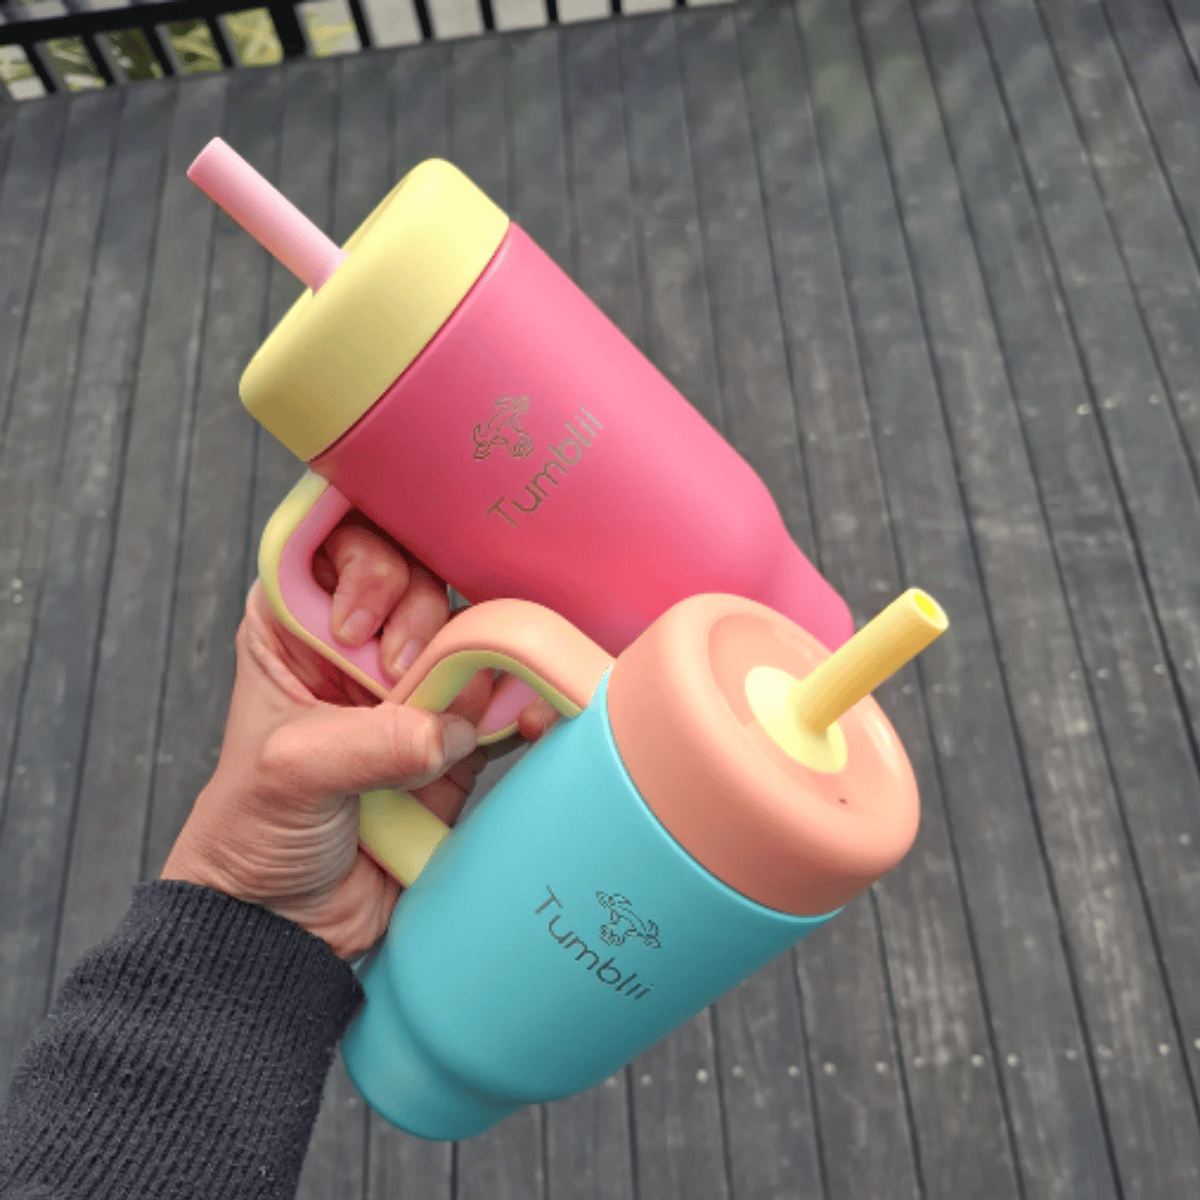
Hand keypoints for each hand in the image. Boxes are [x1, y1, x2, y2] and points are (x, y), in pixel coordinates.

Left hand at [162, 516, 558, 959]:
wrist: (289, 929)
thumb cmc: (254, 836)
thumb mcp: (290, 772)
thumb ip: (369, 740)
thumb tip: (451, 729)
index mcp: (296, 629)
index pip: (340, 545)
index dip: (363, 565)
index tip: (357, 625)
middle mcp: (360, 649)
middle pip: (421, 582)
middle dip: (425, 620)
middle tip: (406, 676)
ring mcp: (415, 694)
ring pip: (472, 639)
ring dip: (486, 658)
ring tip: (473, 703)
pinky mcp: (458, 743)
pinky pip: (505, 707)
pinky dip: (526, 707)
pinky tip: (532, 716)